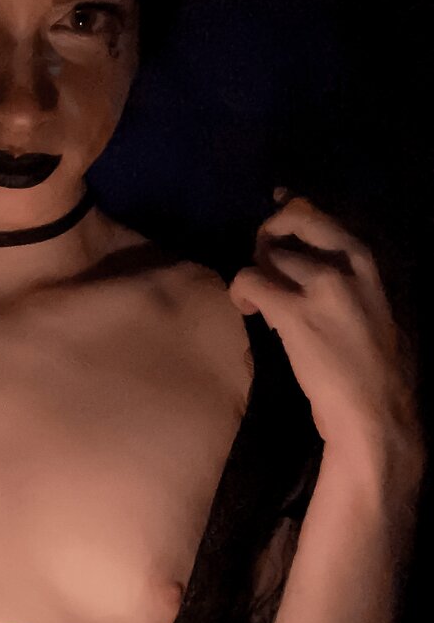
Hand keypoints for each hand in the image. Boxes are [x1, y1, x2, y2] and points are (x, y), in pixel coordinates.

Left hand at [228, 189, 421, 458]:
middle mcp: (351, 263)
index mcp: (375, 263)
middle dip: (271, 230)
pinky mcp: (294, 312)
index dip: (291, 209)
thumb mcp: (382, 311)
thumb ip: (356, 282)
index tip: (276, 210)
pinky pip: (249, 280)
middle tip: (262, 259)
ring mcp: (323, 285)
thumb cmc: (381, 373)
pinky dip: (241, 291)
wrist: (378, 414)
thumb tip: (320, 264)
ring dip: (255, 269)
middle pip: (296, 216)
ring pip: (269, 250)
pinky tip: (248, 310)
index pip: (325, 214)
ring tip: (260, 298)